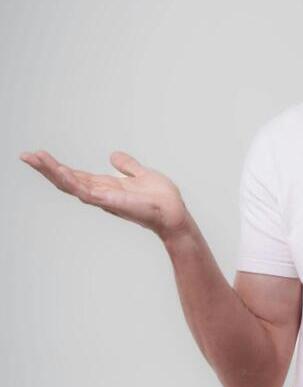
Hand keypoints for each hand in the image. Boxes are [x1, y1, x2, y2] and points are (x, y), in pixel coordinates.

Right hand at [19, 149, 191, 239]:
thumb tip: (114, 156)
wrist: (174, 213)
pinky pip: (87, 192)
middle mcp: (102, 194)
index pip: (76, 175)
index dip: (57, 167)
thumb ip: (128, 166)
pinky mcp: (111, 202)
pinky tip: (59, 171)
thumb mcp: (141, 174)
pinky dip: (72, 182)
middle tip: (26, 155)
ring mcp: (104, 199)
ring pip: (71, 186)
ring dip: (52, 172)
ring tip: (34, 158)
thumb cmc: (162, 199)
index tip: (39, 155)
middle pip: (68, 180)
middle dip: (46, 168)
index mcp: (106, 187)